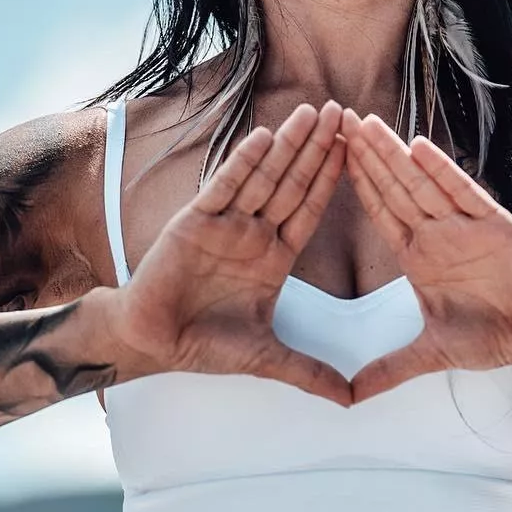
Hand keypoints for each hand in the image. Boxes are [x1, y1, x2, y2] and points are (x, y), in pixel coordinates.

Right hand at [100, 101, 351, 405]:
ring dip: (287, 145)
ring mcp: (224, 224)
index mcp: (274, 258)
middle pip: (292, 183)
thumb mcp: (268, 359)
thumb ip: (310, 373)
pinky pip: (225, 187)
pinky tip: (265, 138)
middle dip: (317, 149)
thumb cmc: (205, 345)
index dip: (333, 180)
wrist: (154, 342)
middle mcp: (253, 234)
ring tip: (312, 112)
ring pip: (263, 177)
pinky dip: (244, 163)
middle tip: (342, 112)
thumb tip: (351, 400)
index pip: (310, 211)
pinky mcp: (194, 222)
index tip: (358, 151)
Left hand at [340, 111, 511, 401]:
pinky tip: (418, 147)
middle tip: (335, 120)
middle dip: (366, 155)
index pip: (380, 212)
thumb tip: (351, 397)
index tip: (327, 155)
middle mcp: (437, 234)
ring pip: (421, 183)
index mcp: (418, 256)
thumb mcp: (430, 354)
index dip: (356, 184)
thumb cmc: (491, 336)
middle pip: (394, 187)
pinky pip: (463, 192)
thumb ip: (390, 369)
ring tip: (366, 124)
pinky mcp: (493, 224)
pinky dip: (442, 171)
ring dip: (394, 154)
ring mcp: (464, 225)